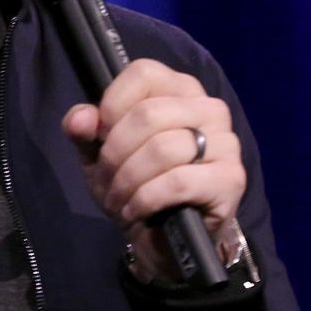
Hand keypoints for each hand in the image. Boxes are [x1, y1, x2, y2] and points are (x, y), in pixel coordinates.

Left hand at [62, 59, 245, 281]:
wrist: (165, 238)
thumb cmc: (134, 182)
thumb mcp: (98, 153)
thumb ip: (84, 129)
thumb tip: (80, 119)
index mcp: (179, 88)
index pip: (143, 73)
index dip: (112, 105)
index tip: (100, 136)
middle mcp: (209, 107)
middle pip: (148, 114)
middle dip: (114, 153)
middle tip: (106, 179)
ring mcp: (225, 143)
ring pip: (162, 149)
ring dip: (128, 180)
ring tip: (117, 198)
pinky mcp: (231, 179)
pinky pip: (178, 182)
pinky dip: (146, 199)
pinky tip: (136, 210)